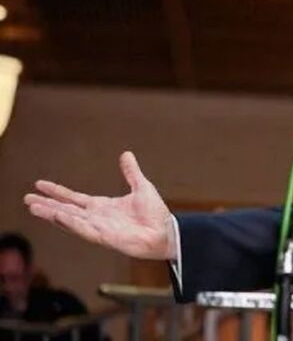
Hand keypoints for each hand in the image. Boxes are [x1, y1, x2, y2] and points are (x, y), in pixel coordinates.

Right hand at [24, 151, 175, 260]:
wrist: (166, 231)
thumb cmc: (155, 214)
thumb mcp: (141, 187)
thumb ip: (131, 172)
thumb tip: (126, 154)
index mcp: (102, 206)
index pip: (74, 198)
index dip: (57, 192)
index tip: (40, 185)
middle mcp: (96, 217)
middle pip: (66, 210)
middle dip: (47, 204)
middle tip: (27, 199)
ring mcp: (99, 228)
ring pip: (69, 220)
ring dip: (52, 214)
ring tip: (34, 207)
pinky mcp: (104, 237)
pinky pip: (84, 229)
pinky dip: (70, 223)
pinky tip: (57, 216)